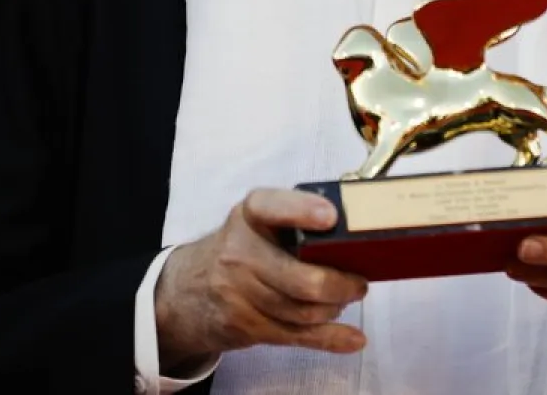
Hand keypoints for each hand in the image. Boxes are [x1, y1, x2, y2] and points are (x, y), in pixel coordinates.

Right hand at [154, 189, 368, 371]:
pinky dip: (330, 338)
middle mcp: (239, 252)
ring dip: (334, 308)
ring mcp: (238, 293)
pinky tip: (352, 338)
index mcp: (249, 215)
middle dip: (341, 285)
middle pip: (301, 278)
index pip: (273, 207)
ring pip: (302, 311)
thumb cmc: (240, 248)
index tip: (331, 217)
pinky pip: (295, 335)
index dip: (303, 211)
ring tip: (345, 299)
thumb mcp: (257, 221)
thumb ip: (294, 220)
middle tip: (359, 283)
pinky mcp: (243, 325)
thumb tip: (351, 234)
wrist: (187, 288)